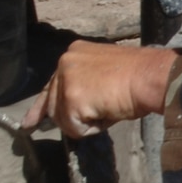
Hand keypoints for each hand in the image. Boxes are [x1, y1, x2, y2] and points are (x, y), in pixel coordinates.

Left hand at [21, 40, 181, 137]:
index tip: (30, 122)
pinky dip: (93, 128)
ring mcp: (66, 80)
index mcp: (73, 54)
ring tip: (109, 107)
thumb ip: (83, 86)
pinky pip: (74, 128)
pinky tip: (108, 112)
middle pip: (53, 105)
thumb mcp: (104, 74)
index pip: (51, 84)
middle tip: (100, 112)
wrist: (151, 77)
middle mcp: (65, 62)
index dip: (41, 107)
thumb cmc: (139, 77)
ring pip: (63, 119)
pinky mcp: (72, 98)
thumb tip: (73, 110)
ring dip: (86, 122)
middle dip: (70, 118)